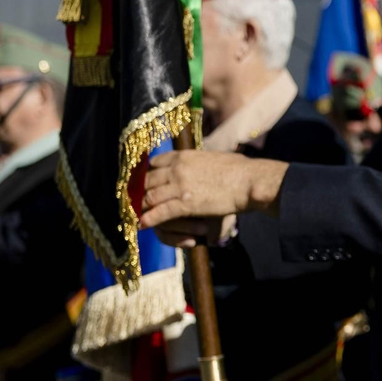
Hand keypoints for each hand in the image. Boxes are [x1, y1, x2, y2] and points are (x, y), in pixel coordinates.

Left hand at [138, 151, 287, 229]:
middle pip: (147, 180)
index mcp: (184, 156)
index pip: (154, 163)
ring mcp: (180, 185)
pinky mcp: (186, 203)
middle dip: (138, 191)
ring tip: (134, 214)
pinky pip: (160, 212)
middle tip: (132, 201)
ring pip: (150, 197)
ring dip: (141, 207)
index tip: (142, 183)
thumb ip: (199, 162)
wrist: (249, 180)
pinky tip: (142, 224)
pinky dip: (149, 219)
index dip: (145, 174)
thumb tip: (201, 165)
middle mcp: (177, 168)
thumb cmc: (239, 170)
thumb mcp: (213, 158)